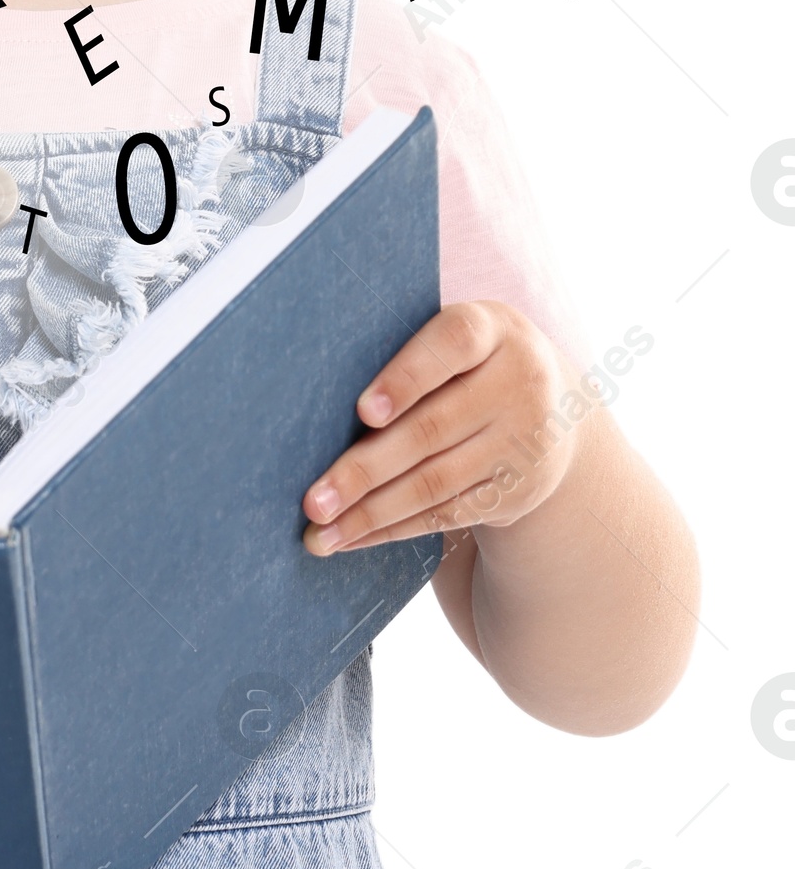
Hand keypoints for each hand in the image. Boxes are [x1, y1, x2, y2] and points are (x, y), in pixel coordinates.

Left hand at [302, 301, 579, 554]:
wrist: (555, 408)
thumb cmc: (465, 360)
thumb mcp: (454, 337)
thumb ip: (405, 353)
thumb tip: (317, 396)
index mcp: (493, 330)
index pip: (452, 345)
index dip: (406, 378)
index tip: (363, 412)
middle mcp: (518, 384)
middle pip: (431, 429)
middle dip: (364, 470)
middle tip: (312, 500)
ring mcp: (523, 443)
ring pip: (435, 483)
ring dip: (370, 514)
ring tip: (318, 533)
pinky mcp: (517, 490)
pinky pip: (447, 513)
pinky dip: (393, 529)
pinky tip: (351, 539)